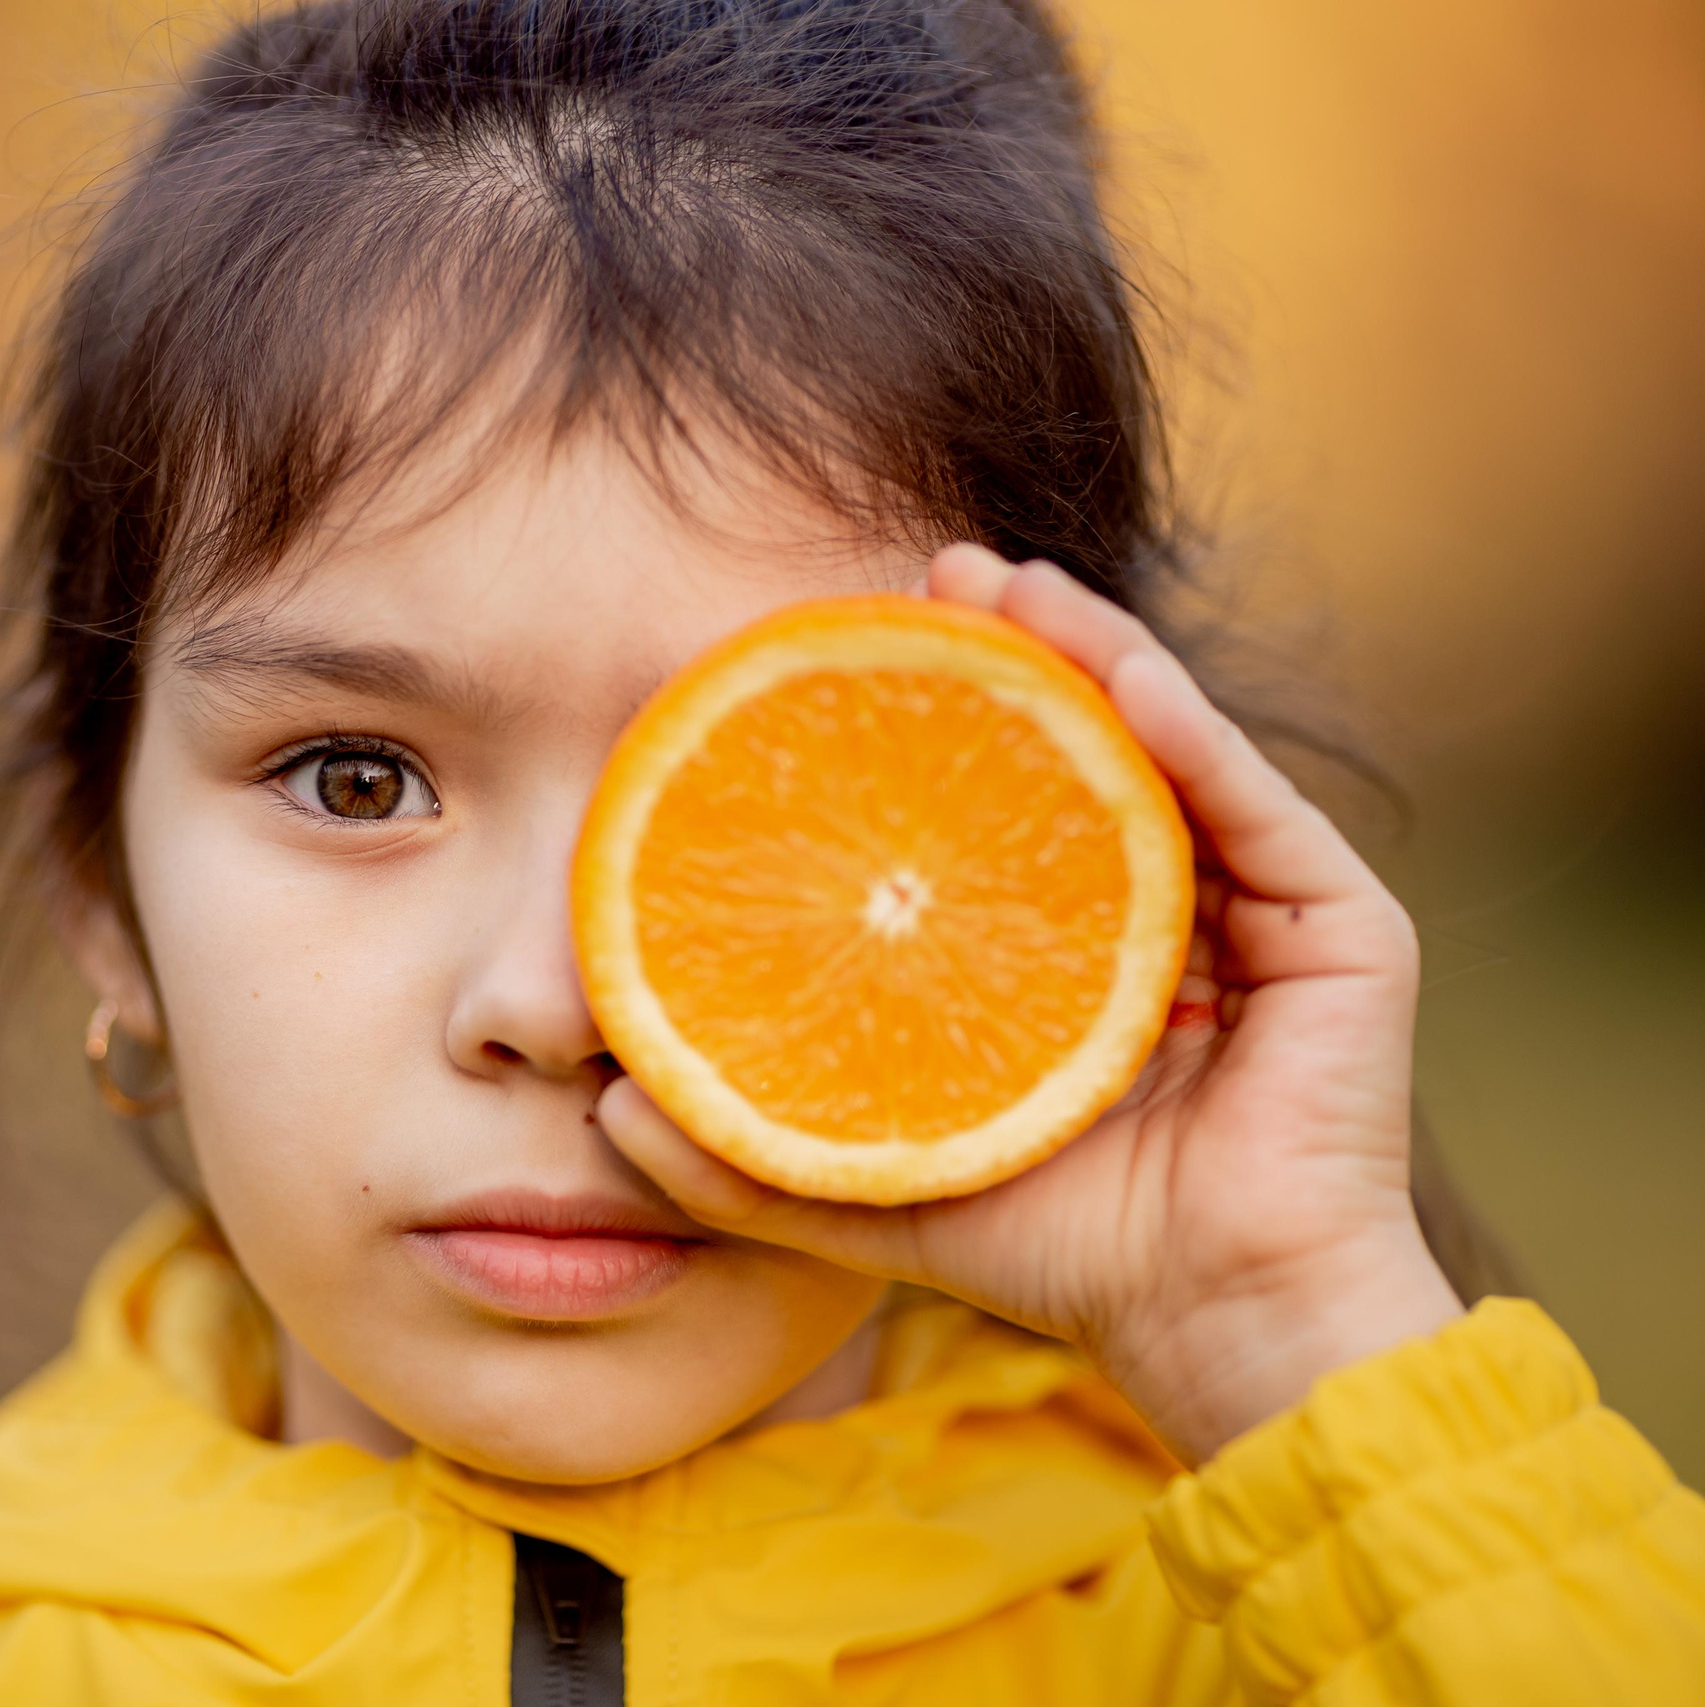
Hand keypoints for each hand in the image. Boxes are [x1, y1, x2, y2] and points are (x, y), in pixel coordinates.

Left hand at [600, 544, 1462, 1464]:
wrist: (1212, 1325)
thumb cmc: (1059, 1254)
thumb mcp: (876, 1182)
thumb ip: (750, 1154)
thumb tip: (606, 1110)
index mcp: (1083, 955)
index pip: (1015, 807)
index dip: (944, 723)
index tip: (858, 647)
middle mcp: (1179, 915)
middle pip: (1095, 752)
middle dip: (1020, 650)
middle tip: (934, 573)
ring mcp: (1269, 918)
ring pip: (1178, 751)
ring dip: (1099, 653)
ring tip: (1010, 585)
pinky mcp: (1347, 937)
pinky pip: (1262, 813)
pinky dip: (1194, 737)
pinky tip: (1120, 674)